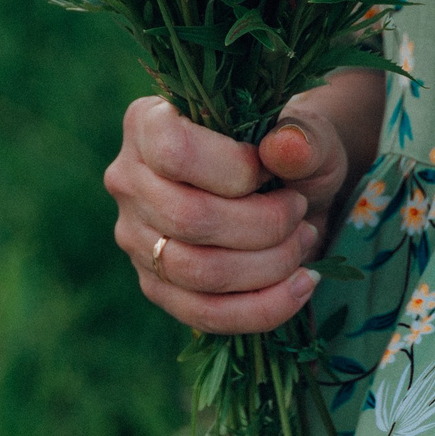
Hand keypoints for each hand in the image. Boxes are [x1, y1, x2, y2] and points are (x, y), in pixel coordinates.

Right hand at [103, 94, 353, 334]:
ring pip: (196, 271)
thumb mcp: (306, 133)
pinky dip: (263, 307)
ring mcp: (135, 237)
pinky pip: (204, 313)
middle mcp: (128, 179)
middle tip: (299, 210)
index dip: (234, 169)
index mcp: (148, 122)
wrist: (286, 189)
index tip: (270, 170)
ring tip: (302, 242)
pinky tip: (300, 285)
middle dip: (263, 224)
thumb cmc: (286, 152)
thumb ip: (302, 137)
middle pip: (188, 219)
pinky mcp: (155, 284)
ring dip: (267, 265)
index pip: (174, 152)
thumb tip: (287, 149)